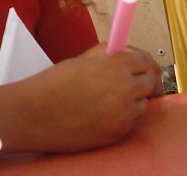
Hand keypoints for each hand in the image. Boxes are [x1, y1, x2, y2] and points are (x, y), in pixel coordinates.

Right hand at [20, 44, 161, 151]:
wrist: (33, 114)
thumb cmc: (51, 85)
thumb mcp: (79, 60)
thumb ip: (105, 55)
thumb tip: (122, 52)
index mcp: (114, 66)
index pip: (145, 60)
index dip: (140, 60)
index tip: (139, 63)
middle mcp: (124, 90)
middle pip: (152, 82)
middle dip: (142, 78)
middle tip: (130, 79)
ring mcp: (124, 115)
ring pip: (142, 104)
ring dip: (131, 99)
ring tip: (104, 98)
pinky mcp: (118, 134)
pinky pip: (128, 122)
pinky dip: (119, 118)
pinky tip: (98, 113)